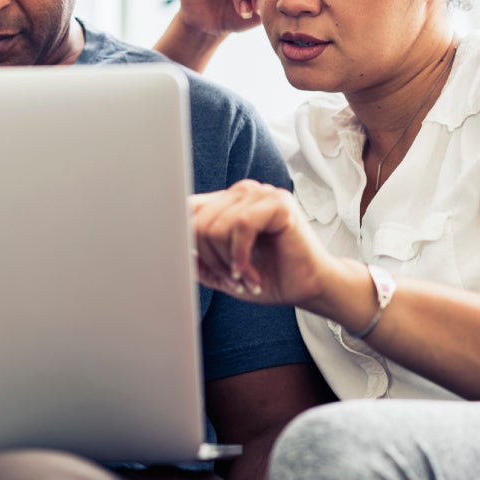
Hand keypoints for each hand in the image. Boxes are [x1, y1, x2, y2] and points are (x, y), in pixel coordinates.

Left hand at [189, 180, 334, 307]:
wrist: (308, 287)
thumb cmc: (270, 277)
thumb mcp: (224, 271)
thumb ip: (198, 260)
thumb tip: (171, 252)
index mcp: (229, 202)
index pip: (189, 209)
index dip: (186, 241)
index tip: (200, 268)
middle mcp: (244, 192)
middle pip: (199, 222)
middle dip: (210, 259)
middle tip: (231, 278)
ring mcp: (262, 194)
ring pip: (218, 225)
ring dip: (227, 261)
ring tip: (244, 277)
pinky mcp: (279, 204)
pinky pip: (241, 226)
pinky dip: (240, 256)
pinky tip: (249, 273)